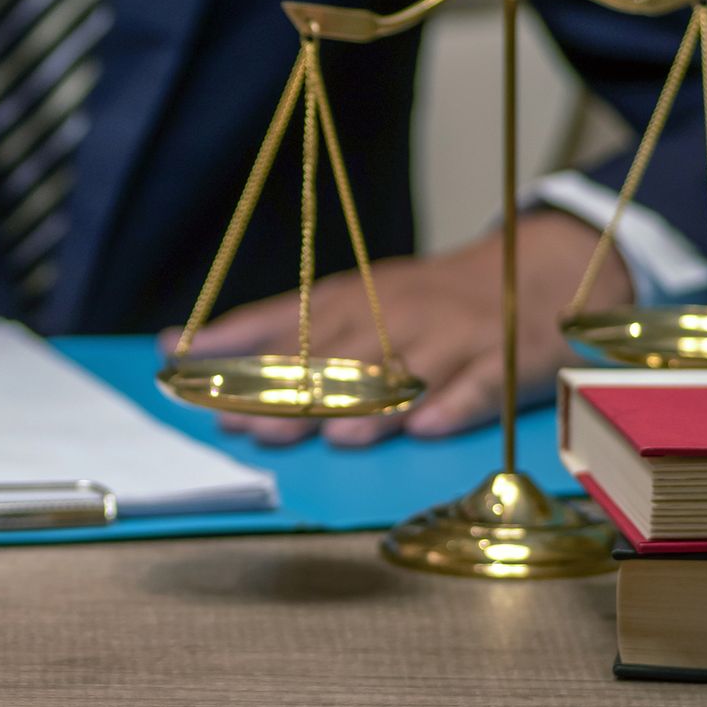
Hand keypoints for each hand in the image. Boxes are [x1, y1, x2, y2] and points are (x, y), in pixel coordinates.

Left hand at [163, 211, 633, 446]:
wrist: (528, 270)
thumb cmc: (416, 301)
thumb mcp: (344, 301)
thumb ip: (266, 329)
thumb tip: (178, 345)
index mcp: (345, 300)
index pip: (279, 325)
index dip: (235, 354)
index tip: (188, 375)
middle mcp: (389, 315)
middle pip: (336, 357)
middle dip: (295, 394)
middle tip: (259, 428)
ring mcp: (447, 337)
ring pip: (403, 372)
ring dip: (370, 405)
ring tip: (337, 436)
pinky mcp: (499, 358)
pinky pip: (476, 384)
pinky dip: (452, 406)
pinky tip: (427, 428)